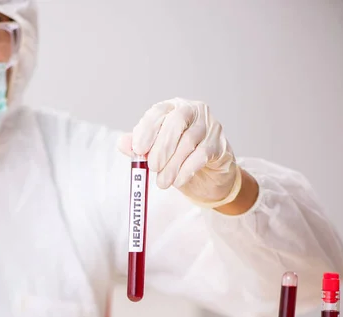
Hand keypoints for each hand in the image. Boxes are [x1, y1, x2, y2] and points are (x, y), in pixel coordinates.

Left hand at [118, 98, 241, 207]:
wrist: (208, 176)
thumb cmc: (178, 158)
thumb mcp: (154, 152)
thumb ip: (139, 147)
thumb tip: (123, 143)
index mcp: (172, 108)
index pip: (159, 111)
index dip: (147, 129)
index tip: (138, 149)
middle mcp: (192, 111)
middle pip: (176, 121)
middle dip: (162, 146)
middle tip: (152, 168)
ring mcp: (209, 126)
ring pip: (189, 140)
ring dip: (173, 164)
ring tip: (163, 182)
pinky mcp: (219, 144)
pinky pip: (203, 154)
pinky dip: (187, 169)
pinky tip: (178, 181)